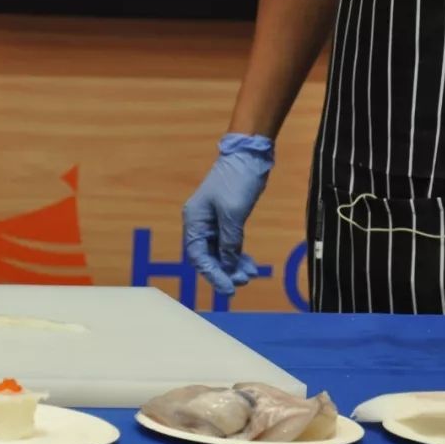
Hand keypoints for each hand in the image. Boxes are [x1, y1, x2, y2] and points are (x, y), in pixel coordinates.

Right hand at [182, 134, 274, 294]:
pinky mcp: (228, 219)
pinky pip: (230, 244)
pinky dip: (238, 255)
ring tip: (250, 275)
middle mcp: (201, 223)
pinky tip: (249, 265)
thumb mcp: (233, 214)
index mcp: (195, 220)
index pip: (198, 255)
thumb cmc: (236, 181)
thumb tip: (228, 265)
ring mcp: (214, 221)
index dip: (212, 273)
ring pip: (221, 252)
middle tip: (242, 282)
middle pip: (208, 256)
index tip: (228, 288)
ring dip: (233, 265)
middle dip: (224, 271)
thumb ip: (230, 242)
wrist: (249, 155)